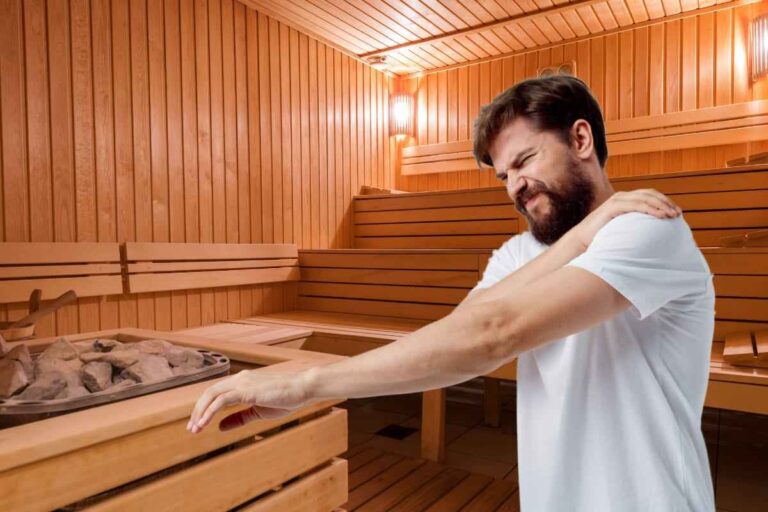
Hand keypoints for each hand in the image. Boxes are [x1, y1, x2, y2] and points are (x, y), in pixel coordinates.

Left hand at [187, 369, 310, 433]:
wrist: (303, 388)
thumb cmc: (286, 398)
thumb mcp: (258, 411)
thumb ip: (239, 418)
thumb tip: (220, 426)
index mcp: (242, 382)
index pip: (216, 393)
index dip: (204, 408)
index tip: (198, 424)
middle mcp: (239, 379)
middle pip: (209, 393)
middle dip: (197, 411)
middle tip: (191, 429)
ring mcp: (242, 382)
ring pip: (212, 395)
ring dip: (201, 412)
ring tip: (195, 429)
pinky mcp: (246, 389)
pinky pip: (221, 400)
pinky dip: (210, 411)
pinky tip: (205, 423)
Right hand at [570, 189, 681, 249]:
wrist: (582, 242)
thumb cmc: (602, 239)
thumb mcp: (622, 230)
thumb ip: (635, 227)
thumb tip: (652, 237)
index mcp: (625, 200)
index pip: (649, 195)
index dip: (664, 202)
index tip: (677, 213)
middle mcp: (622, 197)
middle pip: (650, 193)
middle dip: (666, 202)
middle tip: (678, 214)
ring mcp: (617, 200)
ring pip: (645, 197)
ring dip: (661, 205)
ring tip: (673, 215)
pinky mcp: (613, 206)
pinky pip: (637, 205)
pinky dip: (651, 209)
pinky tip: (661, 216)